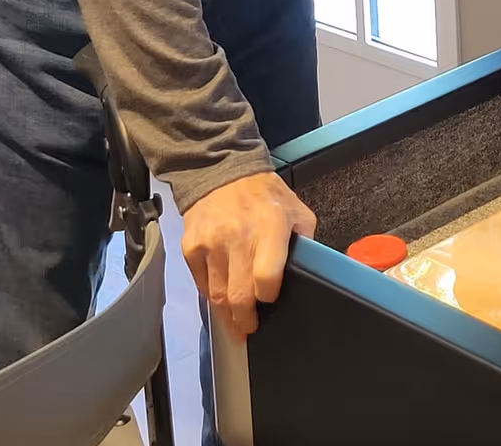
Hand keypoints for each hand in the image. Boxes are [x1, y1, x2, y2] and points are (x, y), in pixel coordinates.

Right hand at [182, 171, 316, 340]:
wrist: (222, 171)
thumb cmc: (265, 195)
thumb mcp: (296, 210)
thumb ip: (304, 241)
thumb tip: (309, 272)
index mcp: (271, 226)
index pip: (266, 277)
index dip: (269, 296)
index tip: (271, 301)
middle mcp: (238, 236)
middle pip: (239, 295)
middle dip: (245, 320)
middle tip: (250, 328)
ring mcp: (211, 243)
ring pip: (217, 295)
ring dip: (227, 315)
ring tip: (235, 322)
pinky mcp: (191, 247)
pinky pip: (201, 284)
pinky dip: (211, 295)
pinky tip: (220, 296)